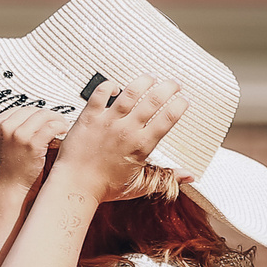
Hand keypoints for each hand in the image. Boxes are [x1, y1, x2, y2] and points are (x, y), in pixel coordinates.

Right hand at [0, 107, 69, 193]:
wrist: (7, 190)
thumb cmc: (7, 172)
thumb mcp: (2, 144)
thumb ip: (12, 130)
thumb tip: (32, 120)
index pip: (21, 109)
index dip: (36, 113)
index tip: (44, 119)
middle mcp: (6, 127)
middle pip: (33, 110)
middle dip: (47, 115)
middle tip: (57, 121)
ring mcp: (18, 135)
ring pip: (44, 115)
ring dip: (56, 119)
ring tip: (62, 126)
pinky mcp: (32, 144)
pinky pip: (51, 126)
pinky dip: (60, 126)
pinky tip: (63, 131)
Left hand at [52, 75, 187, 201]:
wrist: (76, 187)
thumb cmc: (106, 188)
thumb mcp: (141, 184)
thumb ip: (167, 177)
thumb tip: (190, 176)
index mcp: (141, 146)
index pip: (168, 119)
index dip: (180, 106)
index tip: (185, 100)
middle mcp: (127, 131)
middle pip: (154, 100)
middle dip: (169, 88)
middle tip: (175, 84)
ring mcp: (107, 122)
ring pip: (130, 92)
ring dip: (144, 81)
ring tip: (151, 77)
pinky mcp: (89, 117)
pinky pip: (100, 93)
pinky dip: (109, 85)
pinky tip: (115, 87)